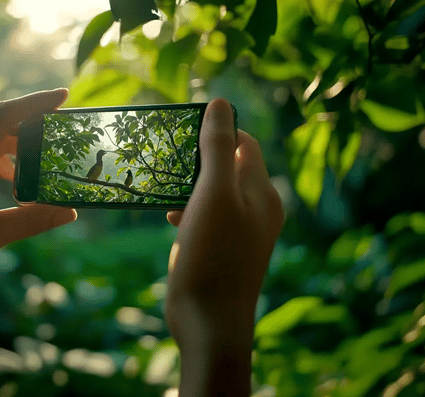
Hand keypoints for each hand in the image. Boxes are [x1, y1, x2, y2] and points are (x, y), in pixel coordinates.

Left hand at [0, 89, 77, 291]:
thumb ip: (30, 221)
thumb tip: (69, 213)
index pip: (1, 117)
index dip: (33, 103)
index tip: (62, 95)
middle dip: (33, 127)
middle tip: (64, 132)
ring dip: (20, 154)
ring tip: (48, 166)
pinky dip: (7, 172)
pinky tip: (21, 192)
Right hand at [165, 98, 283, 346]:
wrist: (209, 321)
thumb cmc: (213, 253)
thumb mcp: (213, 193)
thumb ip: (218, 148)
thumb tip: (221, 103)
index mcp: (262, 191)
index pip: (245, 143)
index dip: (218, 130)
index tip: (183, 129)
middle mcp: (257, 209)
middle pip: (229, 165)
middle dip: (199, 157)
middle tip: (167, 154)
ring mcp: (240, 231)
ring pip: (214, 192)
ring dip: (190, 184)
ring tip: (162, 182)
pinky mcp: (222, 249)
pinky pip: (206, 216)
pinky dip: (188, 209)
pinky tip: (168, 215)